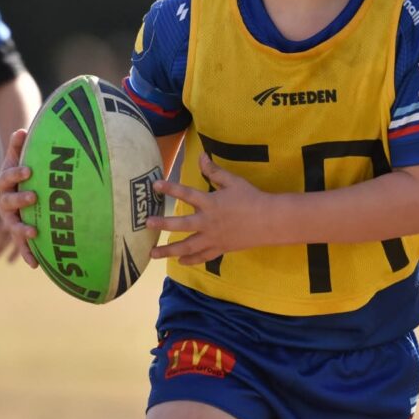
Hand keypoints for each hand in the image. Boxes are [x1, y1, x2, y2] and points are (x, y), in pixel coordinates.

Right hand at [0, 128, 38, 267]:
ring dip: (22, 229)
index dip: (17, 174)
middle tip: (34, 196)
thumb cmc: (23, 170)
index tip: (30, 170)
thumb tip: (22, 130)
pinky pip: (21, 245)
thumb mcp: (20, 157)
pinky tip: (35, 264)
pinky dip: (27, 254)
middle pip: (9, 202)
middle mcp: (5, 203)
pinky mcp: (19, 234)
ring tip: (33, 231)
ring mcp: (11, 219)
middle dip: (21, 200)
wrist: (20, 188)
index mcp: (5, 183)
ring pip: (13, 225)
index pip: (7, 178)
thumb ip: (19, 145)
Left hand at [148, 152, 267, 264]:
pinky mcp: (220, 248)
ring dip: (168, 250)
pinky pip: (202, 256)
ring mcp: (213, 238)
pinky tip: (180, 261)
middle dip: (162, 224)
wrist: (270, 221)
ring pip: (187, 246)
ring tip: (152, 254)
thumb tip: (202, 156)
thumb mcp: (233, 181)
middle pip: (181, 224)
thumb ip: (214, 171)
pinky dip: (190, 260)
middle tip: (147, 224)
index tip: (155, 185)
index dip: (170, 188)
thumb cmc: (252, 198)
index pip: (186, 193)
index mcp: (210, 203)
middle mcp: (208, 222)